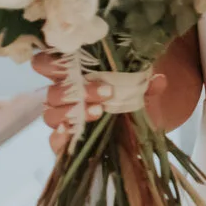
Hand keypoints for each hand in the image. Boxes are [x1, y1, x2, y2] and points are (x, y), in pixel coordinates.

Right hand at [31, 51, 174, 152]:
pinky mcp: (65, 144)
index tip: (77, 62)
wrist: (140, 140)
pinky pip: (53, 141)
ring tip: (100, 112)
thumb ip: (148, 86)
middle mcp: (65, 98)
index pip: (48, 63)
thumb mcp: (144, 95)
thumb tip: (158, 79)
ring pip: (50, 114)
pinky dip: (62, 136)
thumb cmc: (134, 108)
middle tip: (106, 92)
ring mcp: (63, 121)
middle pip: (49, 91)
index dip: (52, 61)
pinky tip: (78, 131)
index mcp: (76, 77)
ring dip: (73, 111)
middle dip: (74, 90)